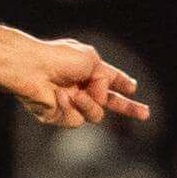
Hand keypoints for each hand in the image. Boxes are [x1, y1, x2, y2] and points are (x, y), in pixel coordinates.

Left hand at [7, 35, 148, 127]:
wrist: (31, 69)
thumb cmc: (58, 58)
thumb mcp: (92, 60)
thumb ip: (105, 79)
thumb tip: (101, 98)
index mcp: (89, 69)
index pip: (110, 77)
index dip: (122, 82)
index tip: (132, 87)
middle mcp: (81, 86)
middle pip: (109, 102)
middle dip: (128, 107)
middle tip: (145, 114)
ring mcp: (71, 103)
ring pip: (96, 115)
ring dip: (89, 104)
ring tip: (74, 93)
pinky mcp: (59, 116)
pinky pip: (76, 119)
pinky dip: (70, 107)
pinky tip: (58, 97)